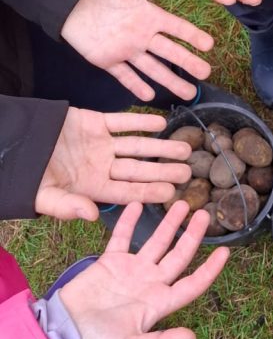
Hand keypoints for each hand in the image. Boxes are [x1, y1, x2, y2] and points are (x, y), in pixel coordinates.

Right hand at [35, 109, 192, 220]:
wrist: (11, 143)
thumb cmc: (27, 176)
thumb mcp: (44, 196)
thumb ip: (68, 207)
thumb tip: (93, 216)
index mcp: (93, 187)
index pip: (128, 191)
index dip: (149, 191)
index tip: (171, 193)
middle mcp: (102, 166)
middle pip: (139, 169)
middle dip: (162, 170)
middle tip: (188, 172)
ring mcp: (101, 144)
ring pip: (137, 146)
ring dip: (160, 146)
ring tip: (184, 148)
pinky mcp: (95, 122)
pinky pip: (122, 122)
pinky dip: (140, 121)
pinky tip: (161, 123)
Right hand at [59, 201, 228, 338]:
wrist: (65, 334)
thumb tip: (192, 337)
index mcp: (159, 303)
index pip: (192, 284)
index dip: (209, 269)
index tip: (225, 251)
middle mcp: (150, 283)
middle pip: (178, 256)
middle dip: (192, 236)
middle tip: (204, 214)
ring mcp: (131, 270)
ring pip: (156, 242)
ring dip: (169, 224)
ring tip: (182, 204)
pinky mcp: (110, 262)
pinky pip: (122, 238)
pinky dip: (129, 221)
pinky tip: (137, 204)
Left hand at [61, 0, 213, 102]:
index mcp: (148, 14)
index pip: (176, 28)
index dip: (193, 36)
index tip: (210, 45)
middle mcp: (140, 34)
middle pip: (169, 52)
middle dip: (188, 63)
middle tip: (206, 74)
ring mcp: (125, 49)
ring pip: (152, 68)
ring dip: (169, 81)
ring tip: (188, 93)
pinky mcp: (106, 59)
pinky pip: (124, 75)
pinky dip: (135, 86)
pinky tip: (149, 96)